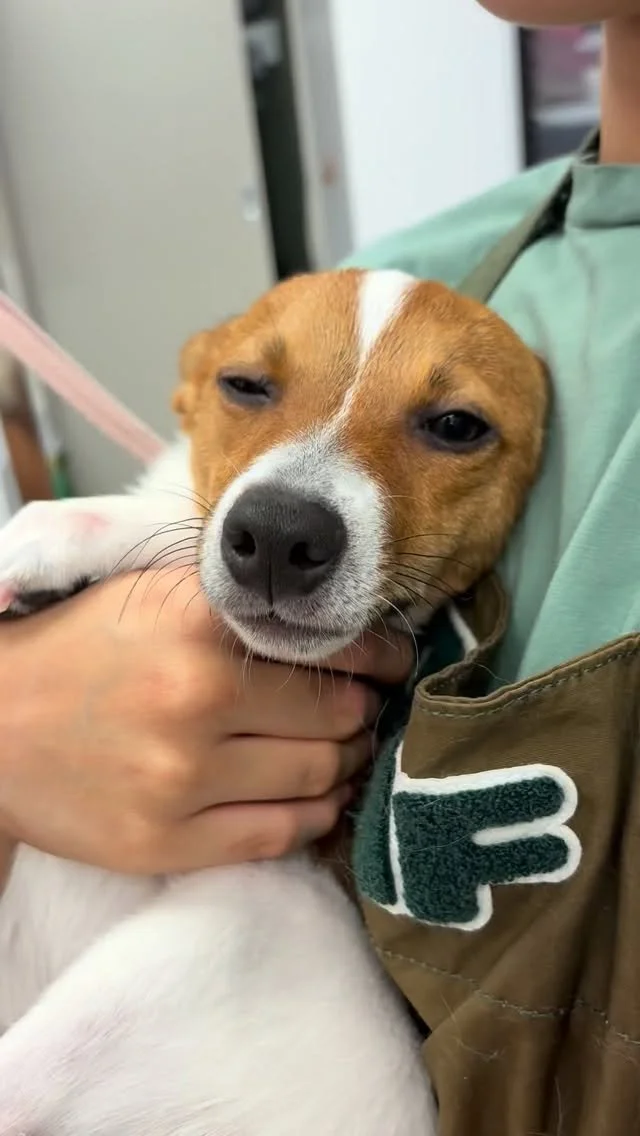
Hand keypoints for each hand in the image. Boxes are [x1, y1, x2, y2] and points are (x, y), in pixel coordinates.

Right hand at [0, 568, 411, 876]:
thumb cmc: (81, 649)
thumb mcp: (155, 597)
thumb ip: (243, 607)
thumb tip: (345, 630)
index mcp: (196, 622)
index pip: (332, 645)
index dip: (381, 657)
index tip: (393, 662)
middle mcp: (195, 698)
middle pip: (338, 716)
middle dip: (364, 712)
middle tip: (364, 708)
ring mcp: (181, 780)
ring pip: (320, 778)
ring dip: (348, 764)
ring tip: (343, 750)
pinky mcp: (166, 843)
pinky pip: (279, 836)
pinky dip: (316, 816)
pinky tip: (316, 797)